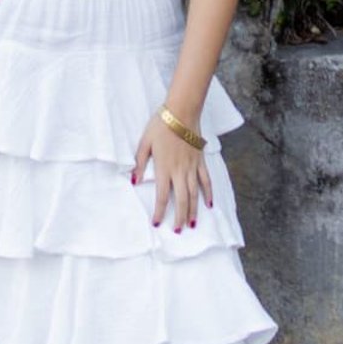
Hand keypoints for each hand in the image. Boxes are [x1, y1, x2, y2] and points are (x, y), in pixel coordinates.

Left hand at [131, 110, 213, 233]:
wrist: (181, 112)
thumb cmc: (160, 125)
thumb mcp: (144, 142)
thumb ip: (139, 162)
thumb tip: (134, 180)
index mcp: (164, 168)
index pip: (162, 196)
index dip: (159, 211)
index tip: (156, 223)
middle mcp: (180, 171)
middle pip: (181, 200)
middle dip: (178, 217)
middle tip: (177, 231)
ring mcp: (192, 167)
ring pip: (194, 194)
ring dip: (192, 210)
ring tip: (191, 224)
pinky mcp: (200, 161)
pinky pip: (206, 181)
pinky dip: (208, 194)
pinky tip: (208, 205)